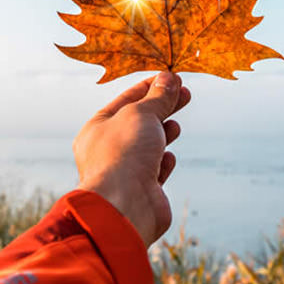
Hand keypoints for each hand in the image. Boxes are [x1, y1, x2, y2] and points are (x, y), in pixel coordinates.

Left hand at [73, 71, 190, 246]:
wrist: (126, 205)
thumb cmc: (124, 155)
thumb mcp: (142, 113)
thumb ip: (157, 97)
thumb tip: (169, 78)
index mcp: (97, 128)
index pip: (126, 100)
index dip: (150, 87)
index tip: (172, 78)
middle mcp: (108, 150)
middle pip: (140, 122)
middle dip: (163, 107)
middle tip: (185, 94)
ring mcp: (125, 172)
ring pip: (148, 146)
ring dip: (163, 134)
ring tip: (174, 126)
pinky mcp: (143, 191)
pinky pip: (156, 171)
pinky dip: (164, 162)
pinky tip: (168, 158)